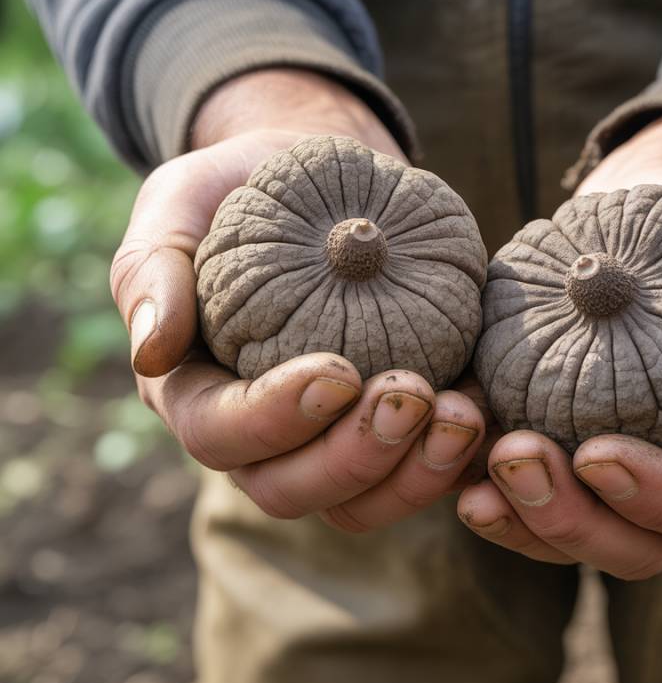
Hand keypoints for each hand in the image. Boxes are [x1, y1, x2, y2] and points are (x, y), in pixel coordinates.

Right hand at [109, 69, 485, 530]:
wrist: (324, 182)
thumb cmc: (242, 188)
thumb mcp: (180, 204)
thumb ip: (153, 269)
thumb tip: (151, 351)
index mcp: (199, 391)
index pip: (221, 433)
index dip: (275, 419)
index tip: (337, 371)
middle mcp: (262, 435)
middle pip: (292, 489)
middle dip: (354, 456)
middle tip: (411, 396)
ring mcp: (330, 439)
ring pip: (363, 501)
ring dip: (416, 472)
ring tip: (463, 412)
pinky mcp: (395, 430)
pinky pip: (423, 472)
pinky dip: (458, 457)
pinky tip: (490, 409)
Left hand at [457, 113, 661, 578]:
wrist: (659, 202)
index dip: (661, 500)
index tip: (599, 452)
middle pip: (635, 544)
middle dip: (571, 521)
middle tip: (515, 458)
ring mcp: (618, 465)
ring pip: (570, 532)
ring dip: (518, 515)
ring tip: (472, 470)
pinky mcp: (561, 435)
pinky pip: (521, 486)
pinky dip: (480, 477)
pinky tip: (447, 441)